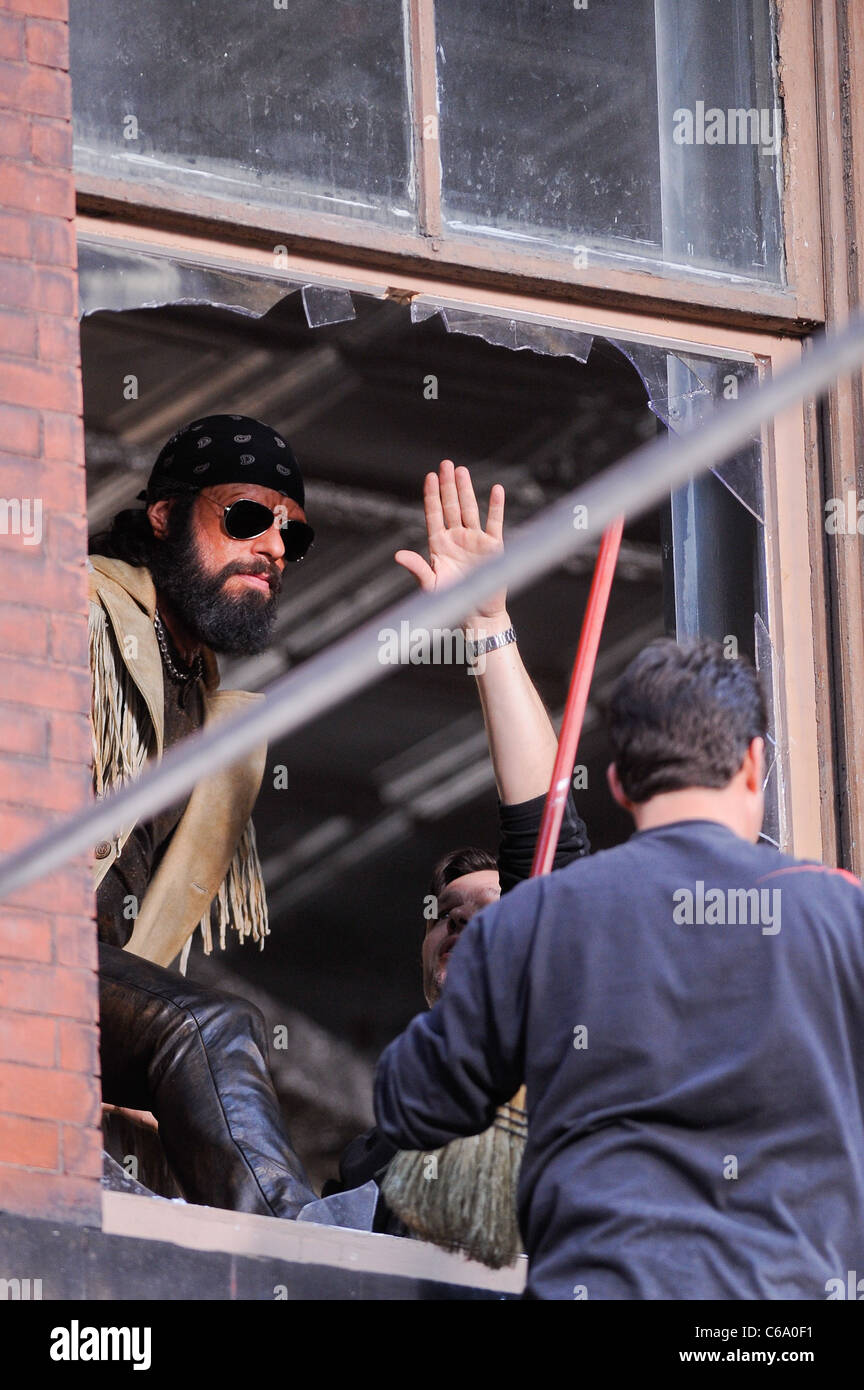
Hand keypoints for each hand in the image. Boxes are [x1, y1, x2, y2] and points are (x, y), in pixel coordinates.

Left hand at [395, 460, 506, 625]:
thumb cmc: (453, 602)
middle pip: (451, 506)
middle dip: (448, 485)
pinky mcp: (493, 546)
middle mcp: (456, 538)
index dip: (432, 496)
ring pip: (470, 509)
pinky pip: (495, 522)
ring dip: (466, 490)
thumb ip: (416, 568)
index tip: (429, 477)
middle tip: (446, 463)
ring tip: (462, 471)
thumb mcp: (430, 585)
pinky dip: (496, 506)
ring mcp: (475, 540)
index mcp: (439, 545)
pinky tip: (495, 490)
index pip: (434, 514)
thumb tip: (397, 556)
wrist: (478, 614)